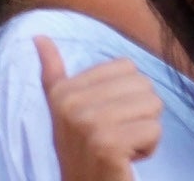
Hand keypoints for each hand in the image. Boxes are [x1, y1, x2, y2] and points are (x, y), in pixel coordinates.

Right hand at [37, 35, 163, 180]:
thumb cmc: (80, 151)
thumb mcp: (61, 110)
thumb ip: (53, 73)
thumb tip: (39, 36)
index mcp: (62, 90)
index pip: (126, 66)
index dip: (126, 94)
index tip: (108, 117)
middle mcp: (71, 102)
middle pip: (142, 84)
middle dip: (139, 112)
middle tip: (118, 134)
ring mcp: (90, 123)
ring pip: (152, 106)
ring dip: (146, 130)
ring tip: (125, 145)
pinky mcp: (109, 144)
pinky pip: (154, 130)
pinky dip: (150, 147)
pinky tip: (129, 158)